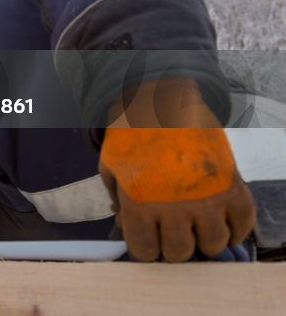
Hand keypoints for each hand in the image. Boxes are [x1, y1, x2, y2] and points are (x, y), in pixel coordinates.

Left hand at [102, 77, 254, 261]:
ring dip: (205, 240)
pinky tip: (223, 222)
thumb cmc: (132, 134)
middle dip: (174, 246)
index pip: (145, 252)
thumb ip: (117, 200)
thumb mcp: (111, 166)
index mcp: (139, 204)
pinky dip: (236, 229)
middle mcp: (174, 208)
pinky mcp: (232, 186)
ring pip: (213, 244)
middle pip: (180, 253)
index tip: (149, 240)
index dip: (146, 249)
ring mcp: (207, 199)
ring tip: (197, 225)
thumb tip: (127, 227)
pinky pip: (243, 224)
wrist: (163, 101)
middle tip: (173, 233)